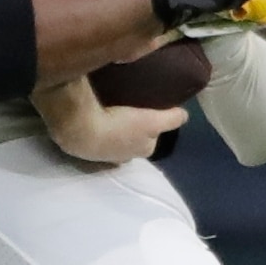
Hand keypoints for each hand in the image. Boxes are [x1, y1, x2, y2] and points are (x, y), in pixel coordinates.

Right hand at [33, 78, 186, 164]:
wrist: (81, 129)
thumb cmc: (121, 126)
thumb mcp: (153, 121)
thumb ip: (171, 119)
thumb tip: (184, 115)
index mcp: (140, 152)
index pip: (150, 139)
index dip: (151, 126)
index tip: (146, 111)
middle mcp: (121, 158)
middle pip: (131, 140)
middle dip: (130, 127)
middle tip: (128, 107)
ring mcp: (100, 153)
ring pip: (112, 137)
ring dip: (112, 126)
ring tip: (111, 106)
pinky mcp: (83, 145)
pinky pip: (94, 132)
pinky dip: (96, 125)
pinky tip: (94, 113)